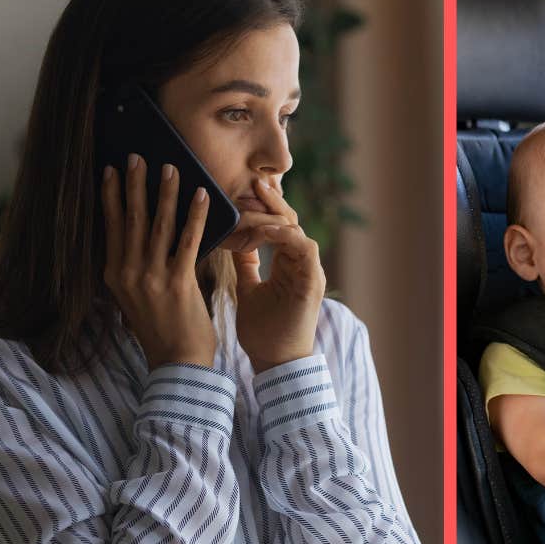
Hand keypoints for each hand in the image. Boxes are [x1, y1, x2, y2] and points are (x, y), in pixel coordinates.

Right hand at [101, 155, 215, 368]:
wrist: (178, 363)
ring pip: (158, 224)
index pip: (110, 227)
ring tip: (170, 168)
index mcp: (114, 275)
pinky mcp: (178, 282)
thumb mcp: (136, 297)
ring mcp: (151, 278)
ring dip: (165, 193)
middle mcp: (127, 273)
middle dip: (133, 184)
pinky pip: (188, 240)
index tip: (109, 170)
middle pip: (130, 219)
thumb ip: (135, 268)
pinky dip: (195, 215)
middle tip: (136, 156)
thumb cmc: (163, 328)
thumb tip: (141, 235)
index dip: (109, 196)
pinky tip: (202, 195)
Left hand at [231, 180, 325, 371]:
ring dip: (277, 215)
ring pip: (298, 230)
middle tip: (254, 180)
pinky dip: (284, 236)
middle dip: (272, 201)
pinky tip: (262, 230)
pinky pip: (304, 248)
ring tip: (256, 199)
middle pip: (290, 222)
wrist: (275, 363)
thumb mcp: (247, 289)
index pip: (278, 226)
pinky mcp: (312, 281)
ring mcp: (309, 271)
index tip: (243, 190)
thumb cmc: (262, 331)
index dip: (263, 207)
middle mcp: (301, 263)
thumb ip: (245, 265)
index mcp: (287, 264)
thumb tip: (232, 242)